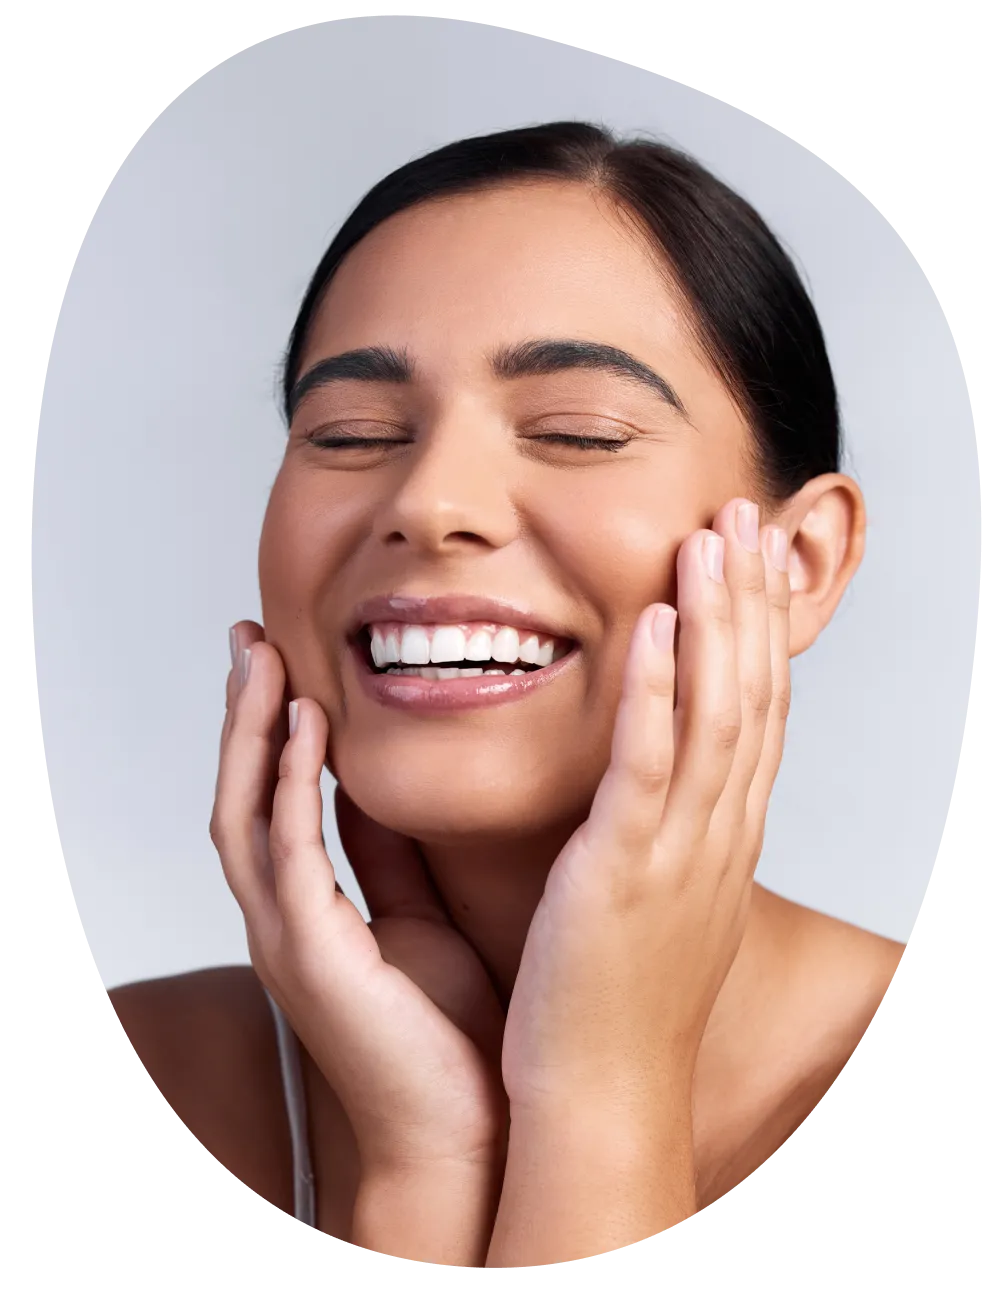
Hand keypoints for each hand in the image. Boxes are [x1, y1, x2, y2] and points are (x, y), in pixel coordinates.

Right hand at [210, 622, 506, 1174]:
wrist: (467, 1133)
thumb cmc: (449, 1033)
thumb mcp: (418, 916)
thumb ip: (389, 854)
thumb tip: (382, 786)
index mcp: (311, 909)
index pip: (272, 798)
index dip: (270, 727)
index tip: (282, 657)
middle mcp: (284, 918)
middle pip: (239, 793)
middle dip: (241, 713)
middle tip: (249, 637)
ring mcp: (287, 937)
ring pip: (243, 812)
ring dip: (249, 732)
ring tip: (261, 658)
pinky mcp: (311, 954)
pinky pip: (288, 851)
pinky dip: (286, 783)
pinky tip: (301, 726)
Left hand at [501, 498, 791, 1114]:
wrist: (600, 1097)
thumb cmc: (611, 1003)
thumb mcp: (656, 902)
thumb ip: (657, 834)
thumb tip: (646, 787)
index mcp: (720, 840)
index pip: (753, 714)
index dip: (757, 631)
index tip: (749, 561)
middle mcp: (715, 834)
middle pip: (749, 695)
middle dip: (749, 600)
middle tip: (746, 514)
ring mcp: (677, 849)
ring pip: (713, 712)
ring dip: (715, 618)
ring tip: (711, 535)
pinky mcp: (623, 866)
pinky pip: (646, 761)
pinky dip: (656, 686)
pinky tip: (653, 620)